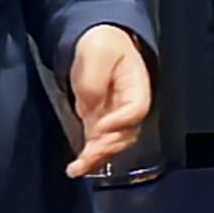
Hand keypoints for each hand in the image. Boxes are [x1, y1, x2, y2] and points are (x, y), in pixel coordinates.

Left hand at [65, 24, 151, 176]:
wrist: (96, 44)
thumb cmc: (102, 44)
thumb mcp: (97, 52)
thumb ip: (95, 79)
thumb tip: (91, 106)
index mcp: (137, 86)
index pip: (137, 109)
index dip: (121, 120)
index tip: (101, 126)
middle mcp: (129, 106)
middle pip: (126, 133)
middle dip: (107, 146)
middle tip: (89, 154)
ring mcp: (115, 117)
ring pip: (113, 144)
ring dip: (97, 158)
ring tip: (79, 168)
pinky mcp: (100, 123)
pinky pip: (98, 145)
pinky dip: (89, 158)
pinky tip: (76, 167)